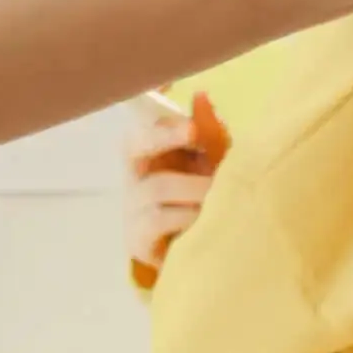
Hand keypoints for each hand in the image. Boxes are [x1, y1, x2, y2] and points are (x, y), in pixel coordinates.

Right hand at [120, 88, 230, 282]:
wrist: (196, 258)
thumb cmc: (202, 202)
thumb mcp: (212, 166)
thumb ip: (210, 134)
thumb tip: (202, 95)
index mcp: (152, 150)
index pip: (144, 122)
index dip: (157, 111)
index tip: (182, 107)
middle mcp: (136, 173)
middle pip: (134, 143)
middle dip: (163, 135)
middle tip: (192, 132)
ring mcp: (133, 205)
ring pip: (158, 186)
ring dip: (195, 188)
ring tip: (219, 194)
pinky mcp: (137, 237)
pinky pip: (158, 219)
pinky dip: (187, 217)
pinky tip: (204, 220)